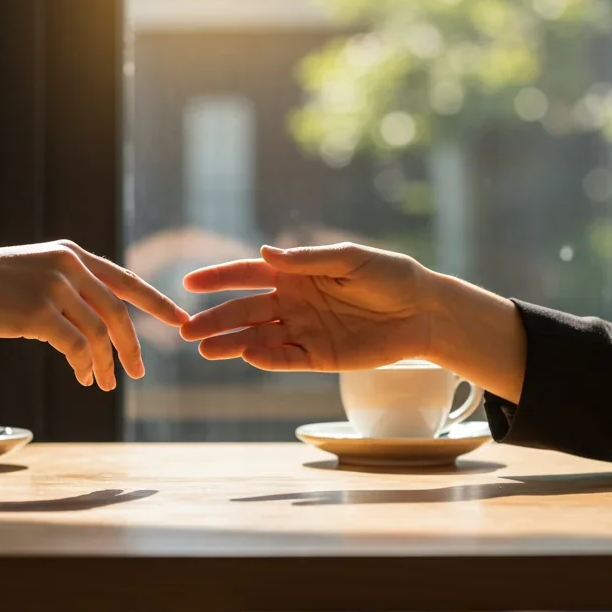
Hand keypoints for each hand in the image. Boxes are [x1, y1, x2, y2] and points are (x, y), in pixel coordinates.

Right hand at [0, 240, 187, 389]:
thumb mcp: (33, 272)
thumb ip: (67, 288)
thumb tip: (94, 325)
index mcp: (71, 253)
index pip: (126, 280)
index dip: (157, 303)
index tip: (181, 321)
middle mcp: (68, 266)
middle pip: (117, 312)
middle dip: (131, 346)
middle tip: (138, 372)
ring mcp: (54, 288)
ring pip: (98, 334)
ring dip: (104, 364)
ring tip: (103, 383)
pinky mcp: (37, 313)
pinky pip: (75, 347)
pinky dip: (83, 366)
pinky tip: (82, 377)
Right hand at [179, 243, 437, 370]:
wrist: (424, 313)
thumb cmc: (390, 276)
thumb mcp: (350, 260)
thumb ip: (308, 259)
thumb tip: (266, 252)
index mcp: (296, 274)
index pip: (248, 274)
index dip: (218, 278)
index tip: (189, 282)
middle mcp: (294, 302)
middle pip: (245, 311)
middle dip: (215, 320)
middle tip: (186, 330)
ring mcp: (304, 331)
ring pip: (258, 338)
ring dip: (231, 344)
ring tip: (204, 351)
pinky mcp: (320, 357)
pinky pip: (287, 359)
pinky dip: (267, 359)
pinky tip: (248, 356)